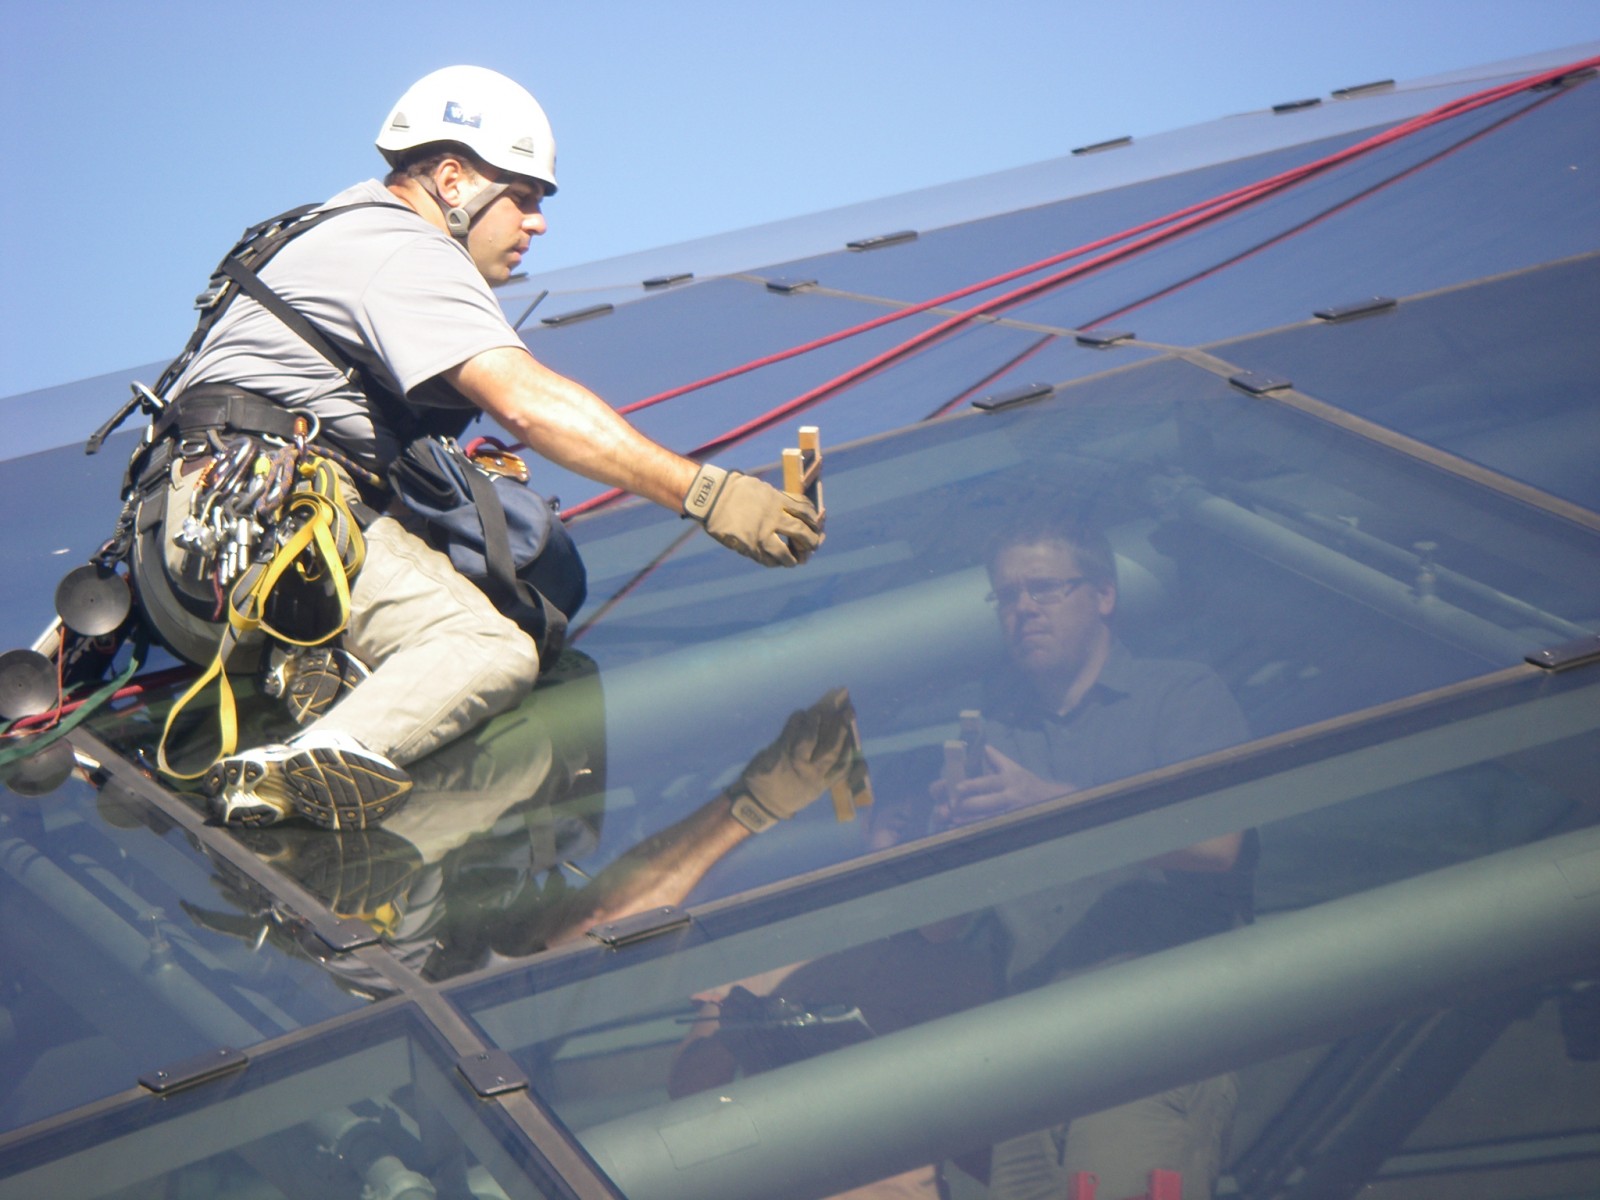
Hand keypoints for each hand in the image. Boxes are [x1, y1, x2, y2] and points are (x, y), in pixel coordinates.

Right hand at [683, 464, 822, 566]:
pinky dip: (774, 562)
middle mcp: (773, 518)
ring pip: (785, 554)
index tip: (816, 526)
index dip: (814, 520)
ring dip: (793, 560)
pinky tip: (776, 562)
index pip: (806, 511)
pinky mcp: (749, 547)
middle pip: (802, 534)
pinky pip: (766, 559)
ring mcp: (761, 534)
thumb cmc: (735, 490)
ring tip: (795, 561)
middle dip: (811, 543)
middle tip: (813, 547)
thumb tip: (792, 512)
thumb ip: (777, 500)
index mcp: (777, 500)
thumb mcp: (762, 489)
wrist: (711, 497)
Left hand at [730, 687, 857, 829]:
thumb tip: (833, 743)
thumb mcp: (809, 791)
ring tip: (818, 711)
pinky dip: (797, 720)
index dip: (850, 747)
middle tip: (846, 713)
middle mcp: (810, 774)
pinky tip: (800, 715)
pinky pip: (790, 732)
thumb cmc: (787, 794)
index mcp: (820, 785)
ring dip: (815, 721)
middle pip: (830, 748)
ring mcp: (793, 763)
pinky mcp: (778, 753)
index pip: (843, 765)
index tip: (853, 734)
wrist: (757, 804)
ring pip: (809, 738)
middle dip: (840, 729)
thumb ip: (821, 773)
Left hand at [931, 746, 1073, 828]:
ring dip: (968, 820)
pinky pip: (990, 828)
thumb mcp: (1014, 768)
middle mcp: (1010, 797)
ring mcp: (1011, 813)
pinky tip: (962, 829)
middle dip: (967, 805)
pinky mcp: (1010, 825)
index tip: (959, 787)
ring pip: (987, 818)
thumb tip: (982, 746)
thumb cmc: (1027, 784)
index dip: (974, 785)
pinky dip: (975, 828)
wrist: (1052, 802)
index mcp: (1008, 780)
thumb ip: (996, 758)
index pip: (989, 782)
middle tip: (951, 806)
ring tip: (953, 820)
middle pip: (986, 803)